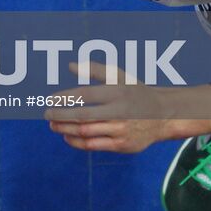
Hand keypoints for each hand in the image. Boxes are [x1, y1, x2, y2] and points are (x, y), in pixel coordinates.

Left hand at [44, 61, 175, 153]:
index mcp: (117, 92)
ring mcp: (121, 130)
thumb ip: (96, 70)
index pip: (85, 94)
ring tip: (53, 125)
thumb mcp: (120, 76)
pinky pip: (94, 145)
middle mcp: (119, 112)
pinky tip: (67, 137)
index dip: (65, 97)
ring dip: (65, 129)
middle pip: (83, 115)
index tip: (50, 99)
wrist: (163, 116)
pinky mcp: (122, 145)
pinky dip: (77, 142)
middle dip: (61, 115)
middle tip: (47, 114)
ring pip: (86, 131)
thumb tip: (71, 65)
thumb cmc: (135, 92)